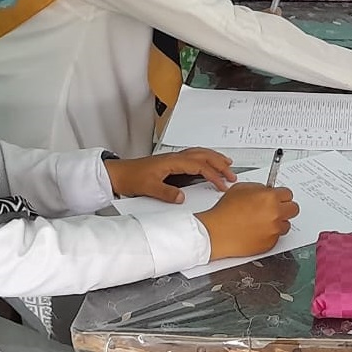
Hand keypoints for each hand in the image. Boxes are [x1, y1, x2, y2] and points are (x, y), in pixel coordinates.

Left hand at [104, 148, 235, 202]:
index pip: (200, 166)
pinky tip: (208, 161)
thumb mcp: (148, 188)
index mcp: (173, 162)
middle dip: (220, 164)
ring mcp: (174, 158)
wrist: (119, 173)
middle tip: (232, 175)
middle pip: (204, 156)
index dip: (213, 175)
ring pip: (200, 153)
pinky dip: (205, 157)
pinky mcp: (172, 162)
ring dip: (215, 157)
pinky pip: (194, 155)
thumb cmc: (132, 178)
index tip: (222, 185)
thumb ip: (166, 193)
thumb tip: (182, 198)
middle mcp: (175, 157)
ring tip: (227, 164)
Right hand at [196, 183, 299, 259]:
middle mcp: (275, 214)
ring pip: (286, 224)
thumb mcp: (241, 189)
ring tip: (263, 221)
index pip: (288, 193)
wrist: (216, 232)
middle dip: (285, 207)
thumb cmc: (225, 212)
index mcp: (270, 198)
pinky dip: (270, 234)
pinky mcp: (270, 243)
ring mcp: (273, 230)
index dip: (281, 195)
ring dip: (278, 222)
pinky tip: (257, 230)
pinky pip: (276, 236)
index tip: (278, 197)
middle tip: (276, 208)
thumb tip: (267, 190)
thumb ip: (259, 188)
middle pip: (294, 209)